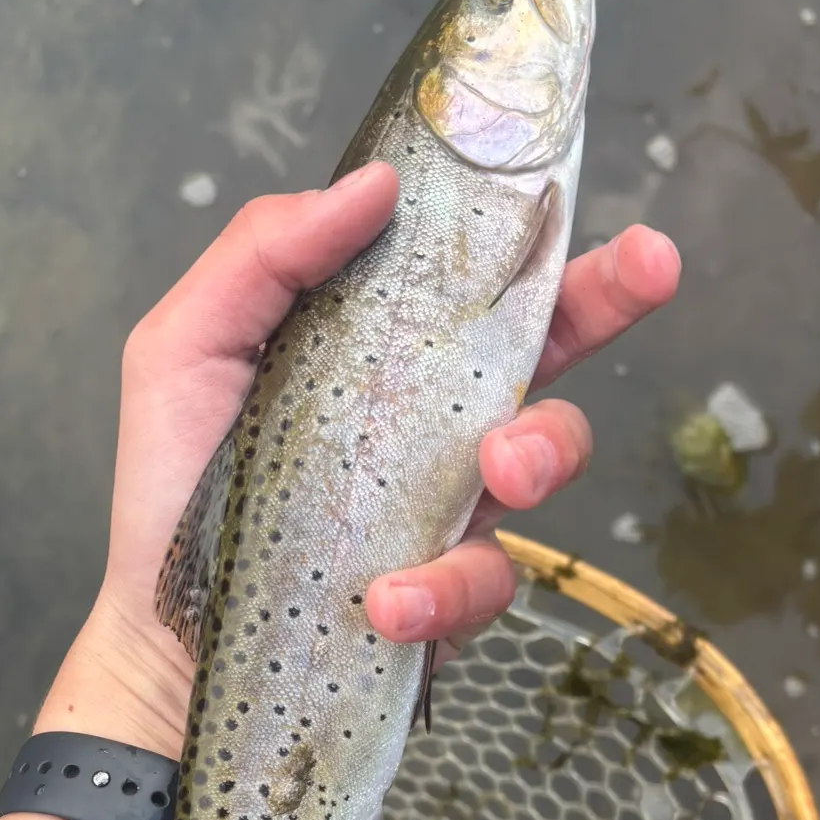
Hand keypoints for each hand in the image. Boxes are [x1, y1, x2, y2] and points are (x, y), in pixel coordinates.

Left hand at [39, 162, 680, 756]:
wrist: (168, 636)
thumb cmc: (175, 483)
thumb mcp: (186, 348)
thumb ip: (262, 255)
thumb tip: (373, 183)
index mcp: (374, 345)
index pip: (462, 275)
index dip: (525, 228)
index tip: (565, 187)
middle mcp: (428, 413)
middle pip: (544, 345)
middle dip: (605, 298)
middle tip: (650, 263)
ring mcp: (449, 502)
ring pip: (545, 457)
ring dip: (539, 453)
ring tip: (497, 473)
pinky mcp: (452, 588)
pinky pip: (489, 579)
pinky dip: (446, 590)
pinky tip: (388, 601)